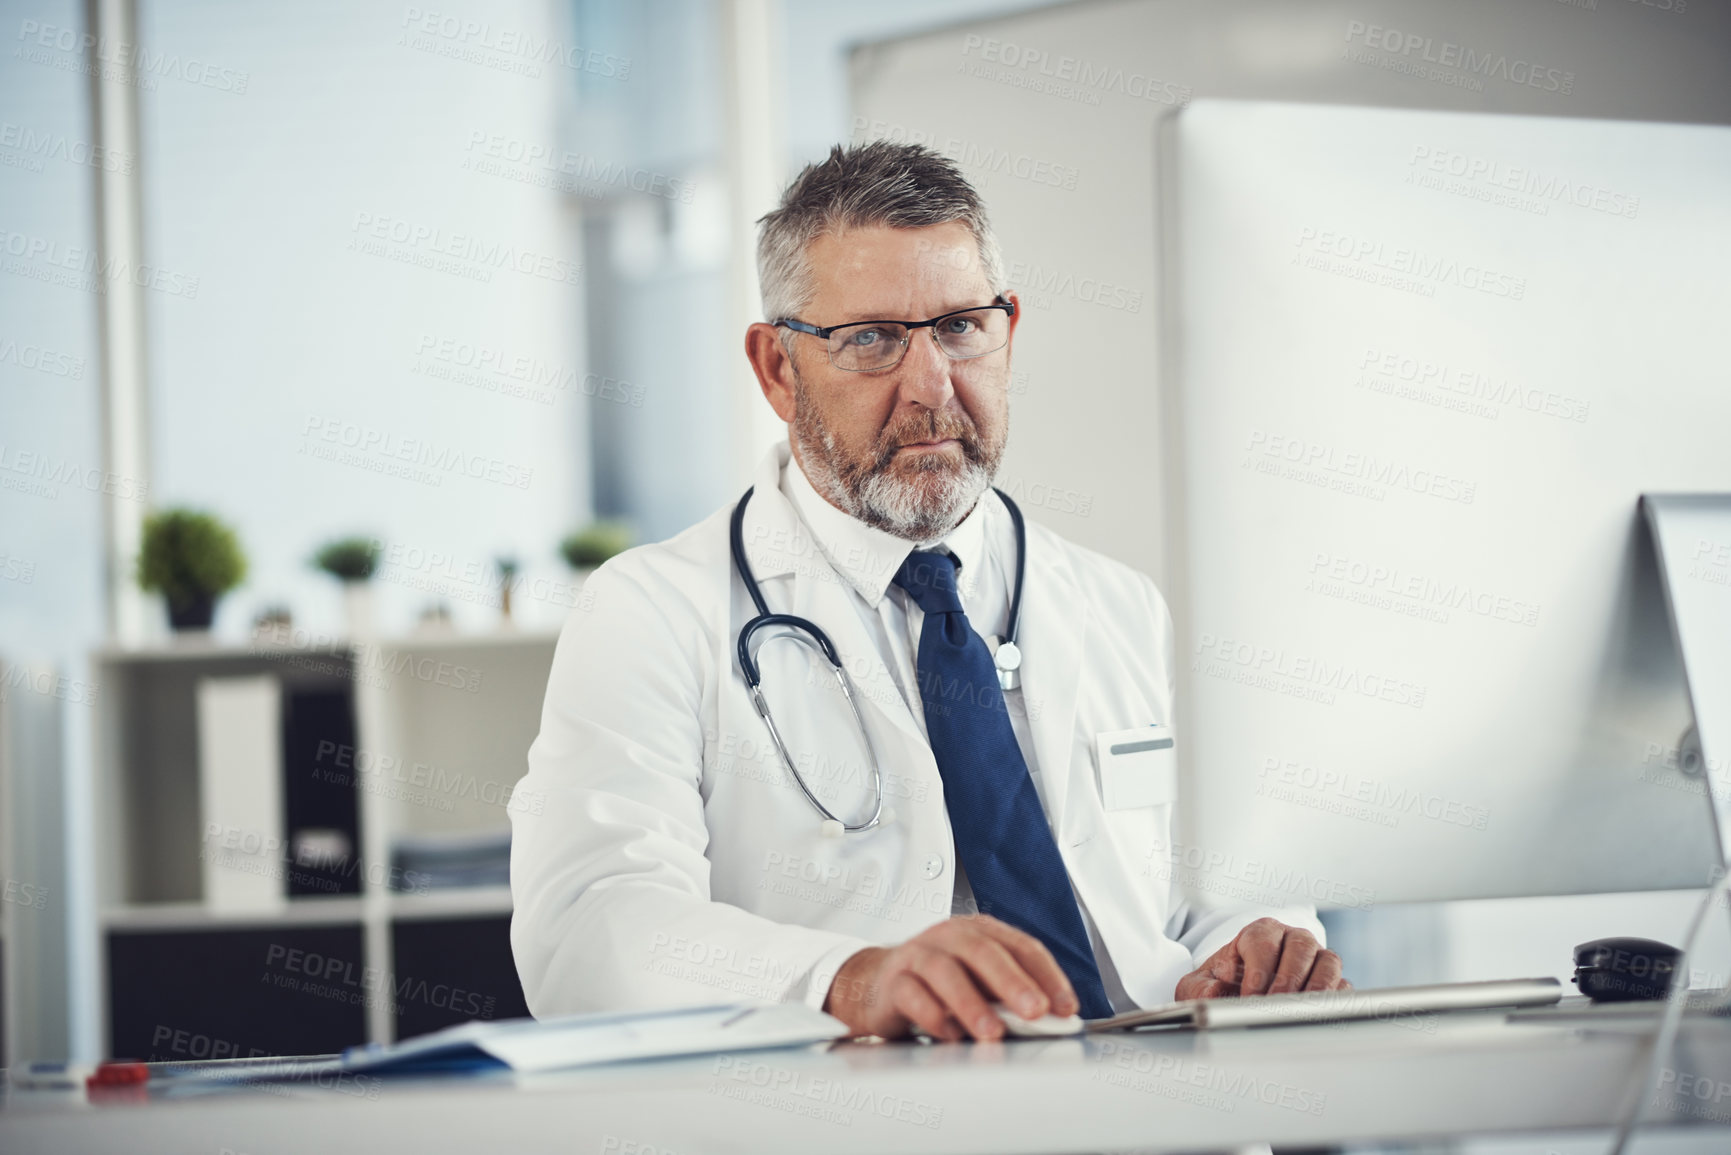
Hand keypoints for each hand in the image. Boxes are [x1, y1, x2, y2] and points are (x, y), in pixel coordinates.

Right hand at [823, 915, 1077, 1041]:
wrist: (877, 983)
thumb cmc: (939, 984)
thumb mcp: (979, 982)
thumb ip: (1010, 995)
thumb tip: (1051, 1019)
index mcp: (980, 932)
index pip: (1021, 947)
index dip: (1047, 976)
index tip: (1065, 1007)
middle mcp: (950, 937)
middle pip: (984, 952)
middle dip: (1013, 983)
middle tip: (1035, 1011)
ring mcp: (918, 955)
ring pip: (945, 971)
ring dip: (972, 1004)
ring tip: (992, 1033)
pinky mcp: (893, 981)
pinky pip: (912, 995)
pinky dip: (933, 1015)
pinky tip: (950, 1034)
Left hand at [1174, 918, 1348, 999]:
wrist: (1237, 994)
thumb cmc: (1221, 985)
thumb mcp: (1200, 985)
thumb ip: (1201, 988)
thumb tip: (1216, 991)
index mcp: (1261, 932)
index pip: (1264, 941)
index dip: (1257, 970)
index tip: (1249, 996)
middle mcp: (1292, 939)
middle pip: (1300, 947)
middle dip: (1286, 980)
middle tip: (1274, 1007)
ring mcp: (1317, 958)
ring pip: (1328, 962)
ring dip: (1315, 989)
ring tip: (1297, 1013)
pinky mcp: (1334, 982)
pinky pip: (1343, 986)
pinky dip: (1334, 1001)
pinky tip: (1317, 1016)